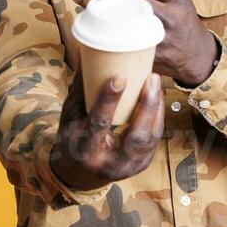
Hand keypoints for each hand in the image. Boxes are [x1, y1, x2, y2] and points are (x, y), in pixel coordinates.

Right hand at [50, 67, 164, 191]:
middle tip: (152, 78)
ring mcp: (128, 167)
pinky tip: (157, 98)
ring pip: (149, 139)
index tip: (120, 78)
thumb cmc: (72, 137)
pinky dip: (157, 118)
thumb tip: (87, 51)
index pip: (99, 124)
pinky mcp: (140, 165)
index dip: (110, 101)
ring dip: (156, 109)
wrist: (78, 175)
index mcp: (86, 150)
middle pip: (135, 136)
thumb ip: (80, 87)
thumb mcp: (70, 115)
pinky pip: (153, 139)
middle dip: (147, 106)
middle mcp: (109, 163)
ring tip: (155, 83)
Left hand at [72, 0, 218, 85]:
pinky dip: (102, 28)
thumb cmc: (182, 22)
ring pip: (119, 17)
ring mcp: (154, 36)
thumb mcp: (178, 0)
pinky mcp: (144, 52)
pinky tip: (88, 19)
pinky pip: (119, 38)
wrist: (196, 57)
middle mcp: (166, 16)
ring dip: (95, 4)